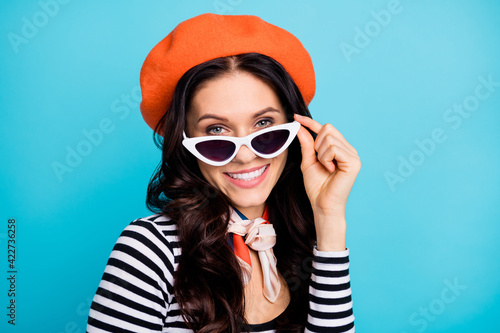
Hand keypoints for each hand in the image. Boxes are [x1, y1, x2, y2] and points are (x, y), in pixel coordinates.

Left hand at [294, 114, 360, 249]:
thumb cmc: (317, 186)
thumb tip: (299, 126)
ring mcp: (353, 155)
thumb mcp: (308, 161)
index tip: (296, 117)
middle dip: (317, 143)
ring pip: (329, 138)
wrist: (322, 204)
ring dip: (321, 154)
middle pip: (328, 128)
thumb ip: (306, 143)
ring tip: (326, 167)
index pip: (325, 128)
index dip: (310, 122)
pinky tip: (330, 169)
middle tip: (319, 160)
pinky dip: (326, 158)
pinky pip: (334, 148)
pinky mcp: (354, 162)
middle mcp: (348, 149)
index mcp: (339, 148)